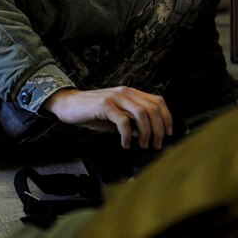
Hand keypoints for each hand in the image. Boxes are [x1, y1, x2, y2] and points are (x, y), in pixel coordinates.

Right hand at [41, 86, 172, 148]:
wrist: (68, 105)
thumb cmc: (92, 112)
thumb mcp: (115, 117)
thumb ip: (131, 122)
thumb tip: (146, 134)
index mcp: (130, 93)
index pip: (157, 101)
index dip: (167, 118)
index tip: (168, 133)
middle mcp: (125, 92)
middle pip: (153, 109)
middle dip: (159, 130)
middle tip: (156, 145)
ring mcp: (115, 97)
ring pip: (142, 114)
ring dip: (146, 133)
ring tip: (142, 145)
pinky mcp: (105, 105)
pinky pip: (123, 121)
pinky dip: (127, 136)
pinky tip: (125, 144)